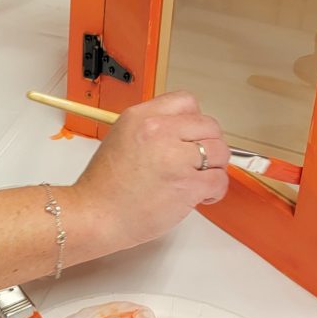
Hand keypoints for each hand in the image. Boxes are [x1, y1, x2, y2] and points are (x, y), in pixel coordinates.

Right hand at [71, 91, 229, 249]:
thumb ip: (152, 128)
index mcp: (142, 116)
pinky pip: (220, 179)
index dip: (194, 120)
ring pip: (220, 151)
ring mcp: (175, 158)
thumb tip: (183, 133)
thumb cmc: (105, 185)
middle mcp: (159, 131)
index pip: (186, 101)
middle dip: (208, 144)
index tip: (190, 137)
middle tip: (197, 162)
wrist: (96, 215)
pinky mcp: (187, 185)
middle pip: (209, 125)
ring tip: (199, 180)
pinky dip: (215, 190)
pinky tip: (200, 196)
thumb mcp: (122, 136)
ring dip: (215, 167)